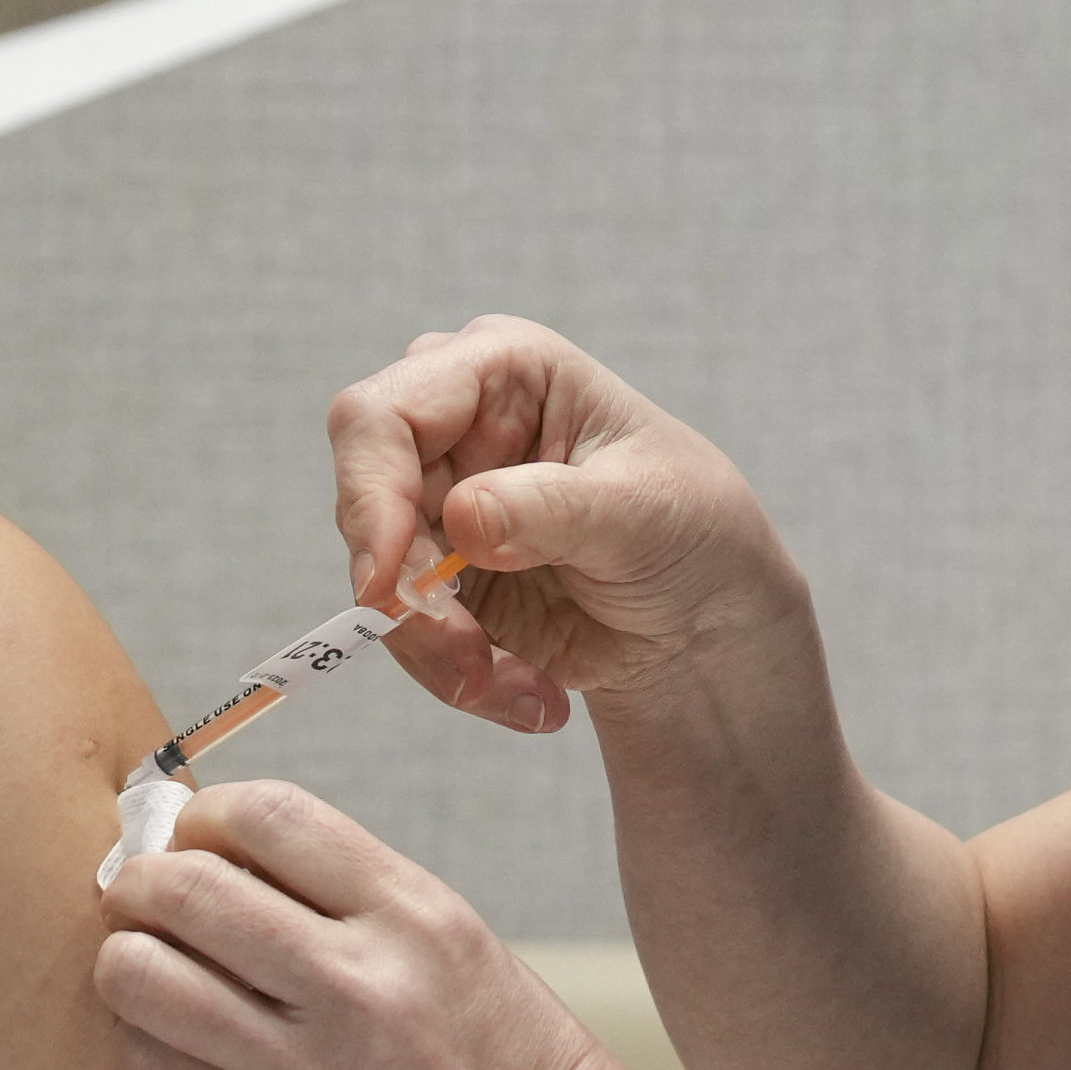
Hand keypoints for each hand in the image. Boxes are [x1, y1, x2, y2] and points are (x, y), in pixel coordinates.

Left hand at [94, 780, 661, 1069]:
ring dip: (126, 962)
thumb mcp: (456, 947)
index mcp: (414, 916)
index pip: (266, 815)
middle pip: (184, 887)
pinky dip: (144, 1045)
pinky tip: (173, 1047)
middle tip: (141, 901)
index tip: (192, 838)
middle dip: (141, 883)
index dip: (203, 816)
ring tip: (146, 975)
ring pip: (141, 976)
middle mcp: (357, 984)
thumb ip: (348, 896)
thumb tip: (215, 850)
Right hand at [326, 317, 796, 731]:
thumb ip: (552, 507)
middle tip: (471, 661)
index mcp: (498, 372)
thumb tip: (462, 516)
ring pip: (379, 587)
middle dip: (409, 598)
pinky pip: (411, 639)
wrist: (707, 619)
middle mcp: (450, 432)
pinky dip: (463, 678)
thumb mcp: (642, 509)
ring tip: (529, 693)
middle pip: (364, 506)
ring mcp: (436, 510)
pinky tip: (537, 697)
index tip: (390, 584)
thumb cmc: (690, 527)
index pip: (383, 415)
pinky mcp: (437, 583)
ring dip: (441, 654)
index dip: (368, 494)